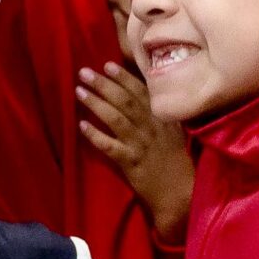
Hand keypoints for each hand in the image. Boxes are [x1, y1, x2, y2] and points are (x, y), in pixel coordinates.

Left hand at [76, 63, 192, 243]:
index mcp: (162, 117)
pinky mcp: (132, 163)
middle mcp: (151, 127)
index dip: (123, 77)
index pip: (141, 92)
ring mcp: (141, 145)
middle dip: (103, 84)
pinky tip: (82, 125)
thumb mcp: (172, 131)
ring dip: (96, 103)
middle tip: (84, 72)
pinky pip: (110, 146)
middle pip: (125, 101)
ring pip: (116, 119)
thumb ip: (157, 113)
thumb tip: (139, 92)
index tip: (106, 65)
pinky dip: (95, 135)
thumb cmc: (174, 160)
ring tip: (79, 91)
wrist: (179, 193)